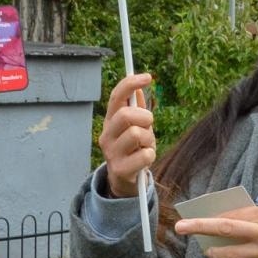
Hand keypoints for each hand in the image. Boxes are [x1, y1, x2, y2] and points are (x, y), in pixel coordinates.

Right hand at [98, 72, 155, 197]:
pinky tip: (144, 159)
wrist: (125, 180)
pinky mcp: (120, 169)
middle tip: (148, 125)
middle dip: (144, 117)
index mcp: (110, 121)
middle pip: (125, 115)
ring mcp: (111, 153)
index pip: (117, 97)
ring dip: (149, 139)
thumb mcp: (135, 126)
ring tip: (146, 146)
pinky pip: (145, 155)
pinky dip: (150, 155)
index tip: (148, 77)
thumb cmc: (133, 148)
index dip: (131, 84)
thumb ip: (136, 109)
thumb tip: (139, 88)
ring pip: (136, 134)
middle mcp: (106, 135)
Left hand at [173, 206, 257, 257]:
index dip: (212, 215)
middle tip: (181, 227)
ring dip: (217, 254)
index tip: (194, 216)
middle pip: (226, 228)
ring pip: (233, 254)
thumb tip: (224, 223)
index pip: (232, 212)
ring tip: (208, 253)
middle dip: (200, 227)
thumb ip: (254, 219)